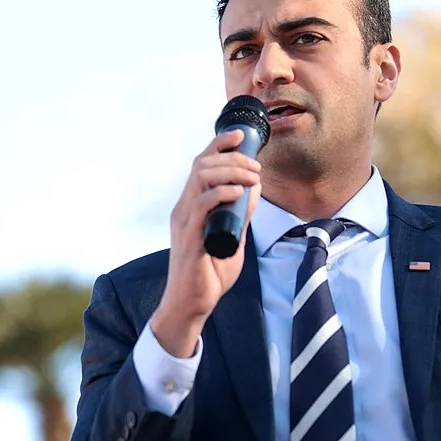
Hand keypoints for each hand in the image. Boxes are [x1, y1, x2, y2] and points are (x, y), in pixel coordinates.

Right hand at [153, 130, 261, 355]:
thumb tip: (255, 189)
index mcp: (192, 205)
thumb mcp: (234, 238)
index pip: (201, 164)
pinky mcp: (189, 237)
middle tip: (256, 166)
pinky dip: (220, 193)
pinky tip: (237, 192)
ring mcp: (185, 221)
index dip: (219, 144)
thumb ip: (242, 214)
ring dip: (230, 171)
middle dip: (232, 157)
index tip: (240, 136)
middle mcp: (184, 208)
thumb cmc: (209, 274)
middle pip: (202, 165)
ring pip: (200, 179)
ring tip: (252, 177)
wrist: (192, 305)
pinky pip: (202, 205)